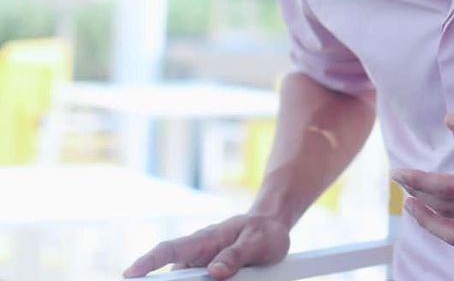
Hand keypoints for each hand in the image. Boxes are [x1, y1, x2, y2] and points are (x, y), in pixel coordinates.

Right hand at [122, 213, 289, 279]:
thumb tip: (214, 271)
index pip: (170, 249)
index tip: (131, 273)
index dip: (149, 261)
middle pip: (171, 275)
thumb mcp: (257, 241)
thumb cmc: (263, 231)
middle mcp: (197, 254)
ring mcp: (201, 267)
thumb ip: (237, 255)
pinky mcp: (208, 277)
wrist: (272, 228)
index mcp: (205, 240)